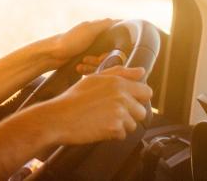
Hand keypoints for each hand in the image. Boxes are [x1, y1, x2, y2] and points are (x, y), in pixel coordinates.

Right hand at [36, 66, 151, 144]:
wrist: (59, 117)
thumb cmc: (74, 97)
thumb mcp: (95, 78)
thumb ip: (120, 73)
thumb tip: (141, 72)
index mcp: (118, 83)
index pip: (146, 91)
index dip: (139, 98)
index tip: (129, 102)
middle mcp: (122, 96)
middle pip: (142, 111)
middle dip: (131, 115)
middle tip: (114, 114)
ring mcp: (119, 112)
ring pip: (133, 124)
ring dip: (121, 125)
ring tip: (104, 120)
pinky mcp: (114, 128)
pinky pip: (123, 135)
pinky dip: (113, 135)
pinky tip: (100, 128)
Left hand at [40, 18, 115, 69]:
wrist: (51, 55)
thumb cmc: (70, 40)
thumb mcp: (89, 30)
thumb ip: (103, 24)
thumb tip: (117, 20)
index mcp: (95, 29)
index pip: (113, 36)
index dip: (116, 45)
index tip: (116, 51)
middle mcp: (93, 39)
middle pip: (108, 52)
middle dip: (103, 58)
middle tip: (95, 59)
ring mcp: (87, 50)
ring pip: (99, 61)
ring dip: (93, 64)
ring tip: (83, 63)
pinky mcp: (82, 60)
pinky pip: (91, 67)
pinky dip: (86, 69)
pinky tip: (79, 68)